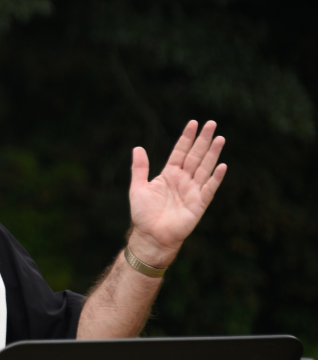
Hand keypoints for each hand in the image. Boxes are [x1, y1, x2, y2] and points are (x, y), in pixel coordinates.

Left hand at [127, 121, 226, 266]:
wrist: (150, 236)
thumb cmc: (143, 214)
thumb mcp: (138, 188)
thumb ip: (140, 168)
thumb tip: (137, 147)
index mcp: (169, 175)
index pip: (180, 152)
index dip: (186, 138)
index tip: (193, 123)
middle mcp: (183, 180)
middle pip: (195, 156)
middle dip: (203, 140)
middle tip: (211, 123)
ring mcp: (192, 191)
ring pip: (204, 168)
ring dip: (212, 154)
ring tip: (219, 138)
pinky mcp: (198, 204)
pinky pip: (209, 189)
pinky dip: (215, 178)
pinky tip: (222, 166)